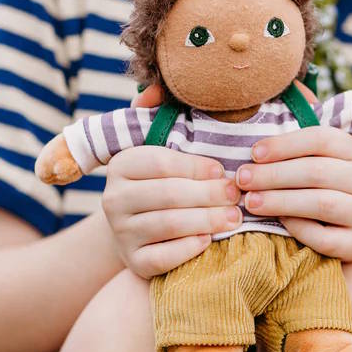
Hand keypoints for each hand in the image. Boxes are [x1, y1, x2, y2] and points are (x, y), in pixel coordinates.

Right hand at [101, 84, 241, 278]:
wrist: (143, 232)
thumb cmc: (165, 184)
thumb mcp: (161, 149)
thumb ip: (159, 116)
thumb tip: (155, 89)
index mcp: (122, 165)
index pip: (163, 164)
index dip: (199, 168)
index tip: (225, 171)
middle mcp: (113, 199)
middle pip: (170, 195)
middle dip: (211, 195)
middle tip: (238, 196)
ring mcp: (121, 233)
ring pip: (170, 225)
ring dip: (209, 220)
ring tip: (235, 217)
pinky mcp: (133, 263)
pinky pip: (164, 257)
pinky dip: (191, 248)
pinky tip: (210, 240)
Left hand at [236, 126, 351, 262]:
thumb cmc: (328, 188)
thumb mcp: (322, 160)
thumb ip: (298, 140)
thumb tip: (271, 102)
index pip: (321, 139)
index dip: (284, 145)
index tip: (253, 153)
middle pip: (316, 172)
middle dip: (273, 175)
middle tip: (241, 179)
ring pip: (321, 204)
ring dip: (280, 201)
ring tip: (250, 201)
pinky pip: (324, 236)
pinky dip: (298, 228)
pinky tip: (277, 222)